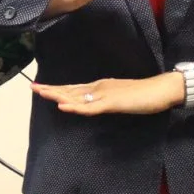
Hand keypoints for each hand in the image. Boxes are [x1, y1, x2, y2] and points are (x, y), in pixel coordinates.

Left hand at [32, 74, 184, 115]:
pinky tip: (64, 106)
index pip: (74, 88)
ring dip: (59, 95)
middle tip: (33, 87)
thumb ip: (105, 101)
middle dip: (52, 89)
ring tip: (42, 93)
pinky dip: (75, 107)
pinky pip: (90, 107)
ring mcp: (105, 94)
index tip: (42, 88)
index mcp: (100, 86)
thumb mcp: (119, 99)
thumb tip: (92, 105)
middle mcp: (99, 87)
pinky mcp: (112, 103)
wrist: (161, 90)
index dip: (58, 88)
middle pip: (71, 90)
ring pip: (77, 96)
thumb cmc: (143, 95)